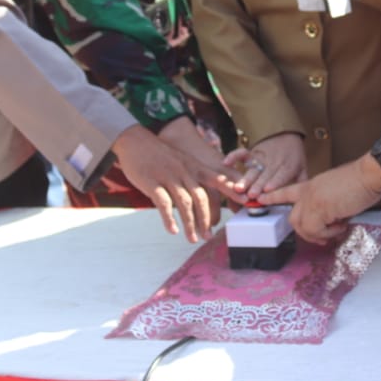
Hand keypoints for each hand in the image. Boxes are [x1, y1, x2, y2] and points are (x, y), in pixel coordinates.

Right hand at [110, 124, 238, 242]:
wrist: (135, 141)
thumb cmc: (160, 155)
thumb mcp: (183, 161)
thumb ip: (195, 176)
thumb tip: (205, 198)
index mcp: (194, 167)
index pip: (217, 178)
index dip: (231, 189)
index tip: (245, 200)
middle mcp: (185, 171)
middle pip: (201, 198)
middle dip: (206, 219)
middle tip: (208, 236)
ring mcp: (169, 176)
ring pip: (185, 203)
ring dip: (190, 224)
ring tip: (192, 239)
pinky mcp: (152, 182)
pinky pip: (163, 204)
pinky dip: (169, 219)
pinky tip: (173, 230)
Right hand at [222, 132, 306, 200]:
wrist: (286, 133)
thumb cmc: (294, 154)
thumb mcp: (302, 167)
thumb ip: (302, 182)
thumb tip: (304, 198)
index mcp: (288, 166)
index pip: (281, 175)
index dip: (274, 182)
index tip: (267, 189)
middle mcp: (273, 163)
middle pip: (264, 175)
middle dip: (257, 185)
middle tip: (250, 194)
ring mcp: (261, 158)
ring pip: (252, 169)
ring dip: (245, 178)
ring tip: (238, 187)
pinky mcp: (252, 153)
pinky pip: (242, 154)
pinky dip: (234, 156)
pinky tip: (226, 163)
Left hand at [262, 154, 380, 243]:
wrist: (369, 174)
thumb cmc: (359, 181)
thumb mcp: (336, 191)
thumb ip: (327, 204)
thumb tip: (331, 221)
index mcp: (311, 185)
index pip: (286, 191)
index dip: (273, 196)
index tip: (259, 198)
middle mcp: (307, 192)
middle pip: (293, 218)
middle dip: (306, 231)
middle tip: (324, 235)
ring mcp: (311, 200)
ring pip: (302, 227)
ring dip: (320, 234)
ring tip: (337, 228)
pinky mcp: (319, 209)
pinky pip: (316, 231)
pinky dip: (329, 233)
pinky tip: (341, 224)